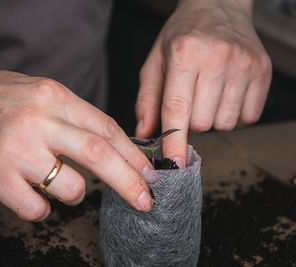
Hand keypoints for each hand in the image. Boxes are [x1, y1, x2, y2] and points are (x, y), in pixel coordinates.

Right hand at [0, 46, 153, 220]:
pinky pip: (36, 208)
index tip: (146, 172)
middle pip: (99, 154)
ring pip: (70, 187)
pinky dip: (42, 209)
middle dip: (129, 182)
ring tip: (63, 187)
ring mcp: (15, 150)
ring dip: (76, 195)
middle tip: (145, 200)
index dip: (132, 154)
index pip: (105, 127)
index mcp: (52, 95)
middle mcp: (37, 120)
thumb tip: (106, 143)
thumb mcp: (34, 91)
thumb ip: (68, 115)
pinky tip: (31, 196)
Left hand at [135, 0, 271, 167]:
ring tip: (208, 93)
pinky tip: (225, 92)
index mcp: (184, 53)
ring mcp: (244, 64)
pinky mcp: (263, 71)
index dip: (174, 141)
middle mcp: (217, 57)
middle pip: (201, 122)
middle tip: (189, 99)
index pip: (177, 108)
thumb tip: (144, 134)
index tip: (173, 164)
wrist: (218, 7)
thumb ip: (147, 99)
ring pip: (224, 123)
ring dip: (212, 118)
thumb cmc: (181, 36)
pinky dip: (234, 114)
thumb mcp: (155, 62)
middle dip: (190, 121)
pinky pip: (248, 117)